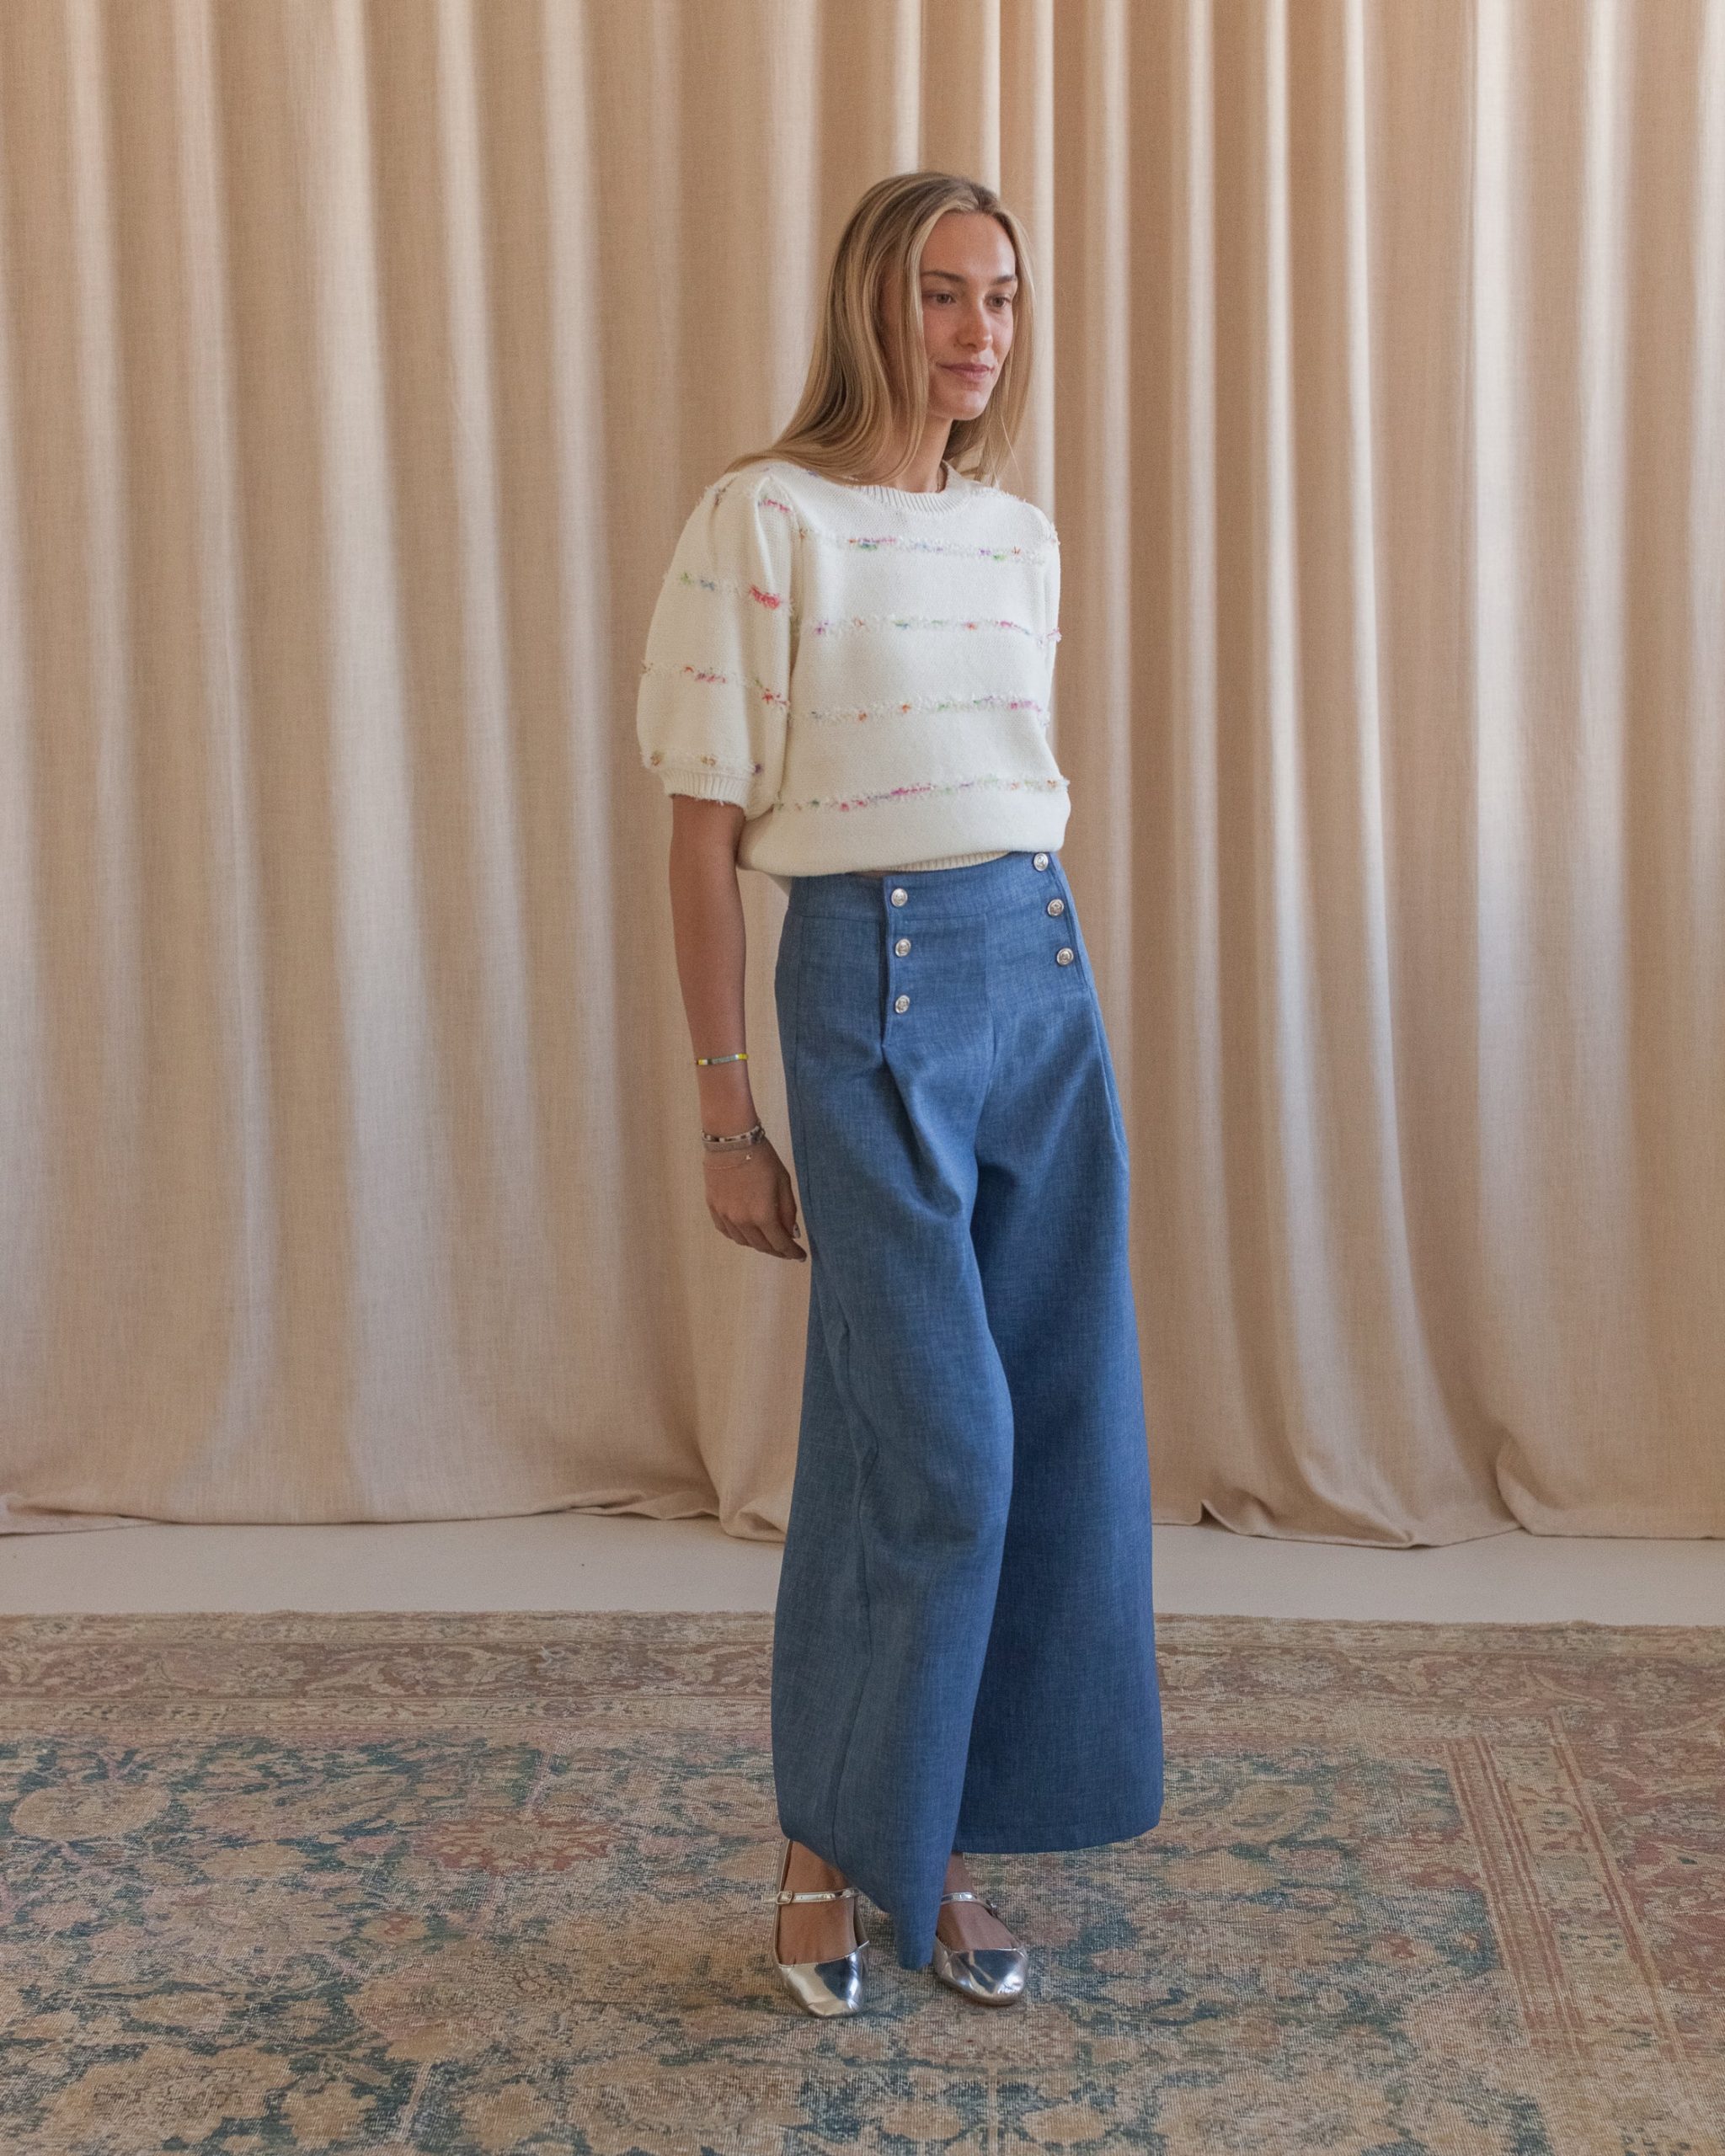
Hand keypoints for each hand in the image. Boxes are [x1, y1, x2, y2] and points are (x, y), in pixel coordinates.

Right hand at [703, 1136, 806, 1259]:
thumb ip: (787, 1211)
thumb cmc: (763, 1159)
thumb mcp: (784, 1183)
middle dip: (777, 1250)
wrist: (732, 1142)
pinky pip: (727, 1232)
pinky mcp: (714, 1208)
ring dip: (758, 1244)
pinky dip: (739, 1236)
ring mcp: (725, 1216)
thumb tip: (790, 1233)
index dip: (792, 1253)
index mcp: (763, 1215)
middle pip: (762, 1246)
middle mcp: (742, 1221)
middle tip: (786, 1249)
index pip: (780, 1244)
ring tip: (768, 1239)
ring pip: (744, 1242)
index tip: (800, 1256)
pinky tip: (747, 1232)